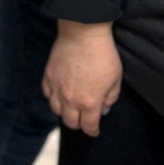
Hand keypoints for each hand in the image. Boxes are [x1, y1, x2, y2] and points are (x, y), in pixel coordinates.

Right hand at [43, 21, 121, 135]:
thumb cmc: (103, 54)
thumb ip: (111, 97)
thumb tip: (104, 108)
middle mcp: (70, 99)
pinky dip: (53, 98)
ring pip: (56, 110)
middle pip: (70, 122)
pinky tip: (59, 94)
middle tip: (84, 121)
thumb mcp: (116, 78)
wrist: (83, 32)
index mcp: (89, 102)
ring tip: (71, 109)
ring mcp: (57, 88)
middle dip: (79, 124)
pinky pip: (47, 94)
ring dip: (64, 112)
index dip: (93, 131)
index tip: (95, 131)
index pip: (89, 125)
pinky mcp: (48, 76)